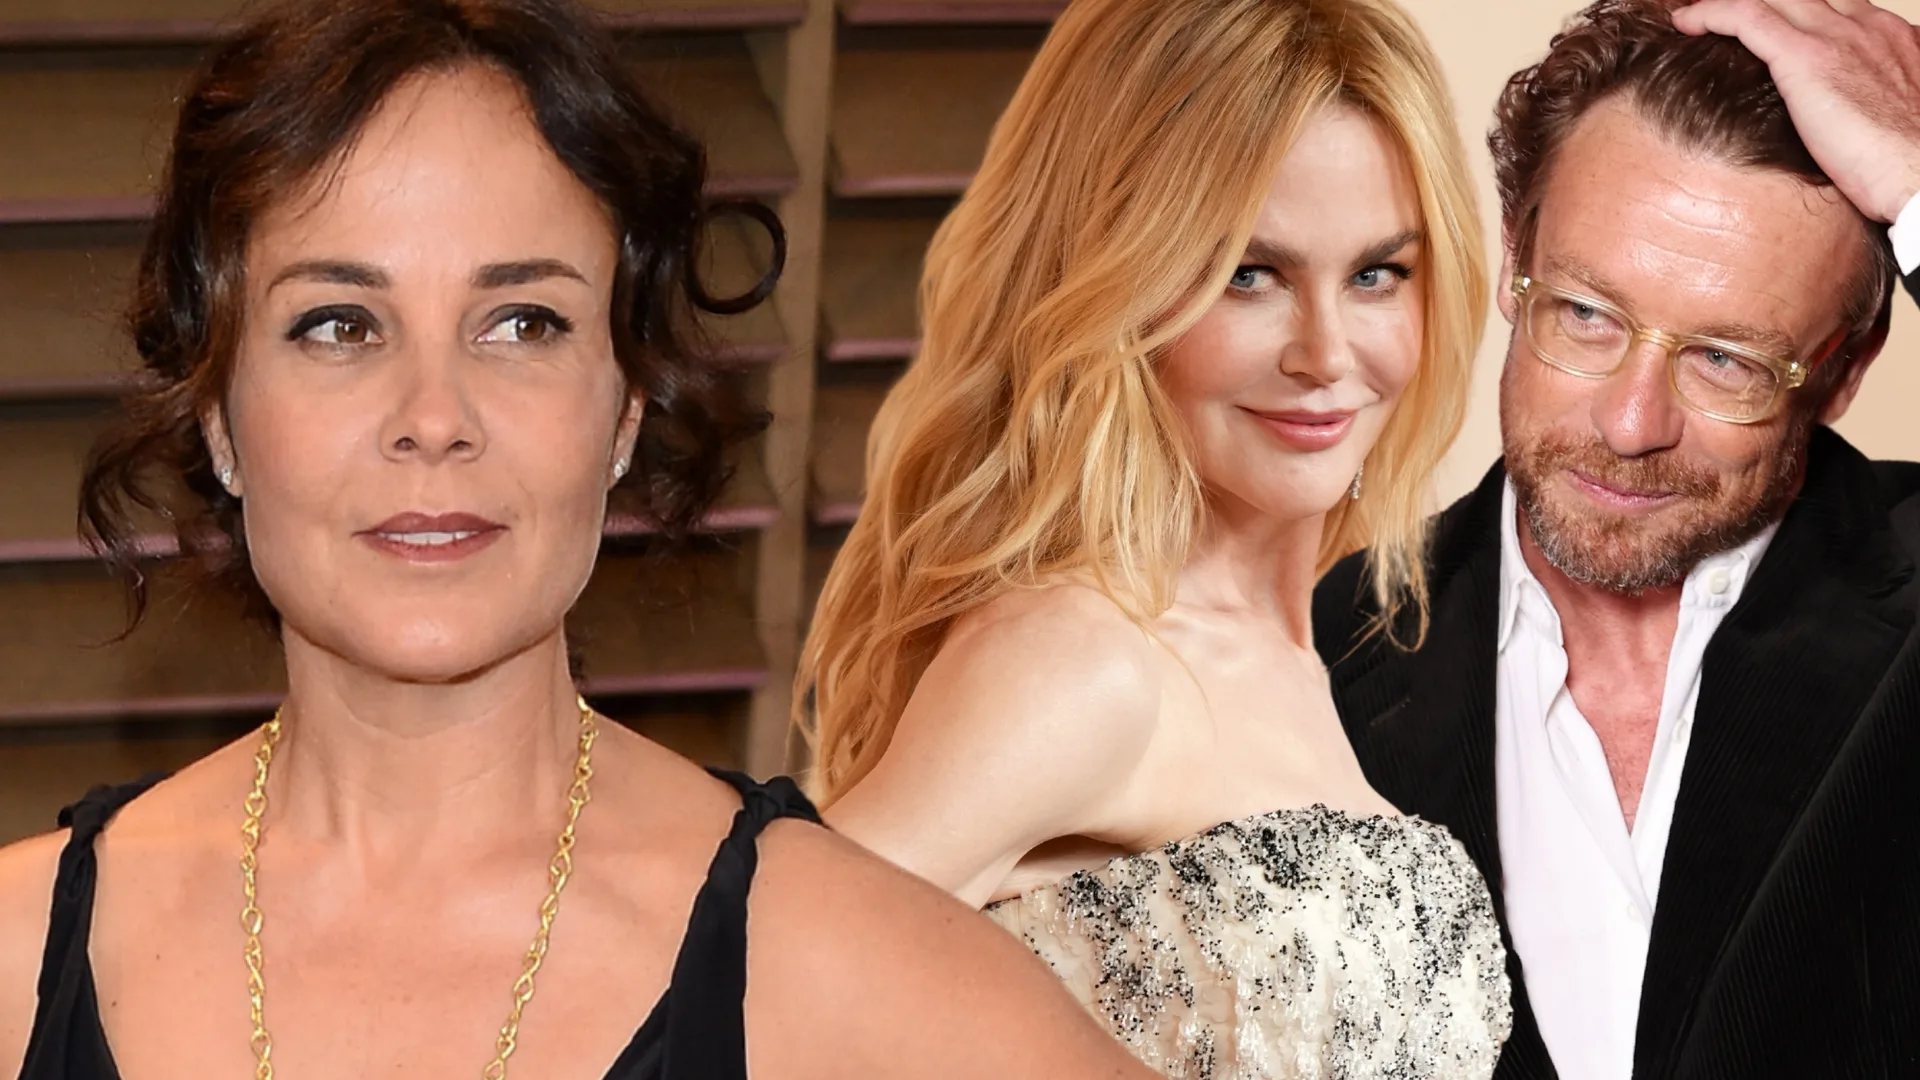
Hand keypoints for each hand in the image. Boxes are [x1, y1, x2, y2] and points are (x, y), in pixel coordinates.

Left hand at [1674, 0, 1919, 223]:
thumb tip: (1858, 117)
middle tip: (1725, 14)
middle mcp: (1866, 27)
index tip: (1769, 25)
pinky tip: (1686, 22)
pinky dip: (1712, 13)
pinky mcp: (1806, 57)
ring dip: (1731, 4)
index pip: (1838, 7)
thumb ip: (1876, 97)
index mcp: (1890, 39)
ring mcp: (1837, 37)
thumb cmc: (1911, 162)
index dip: (1799, 11)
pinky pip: (1747, 17)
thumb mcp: (1897, 113)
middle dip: (1770, 2)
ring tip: (1697, 15)